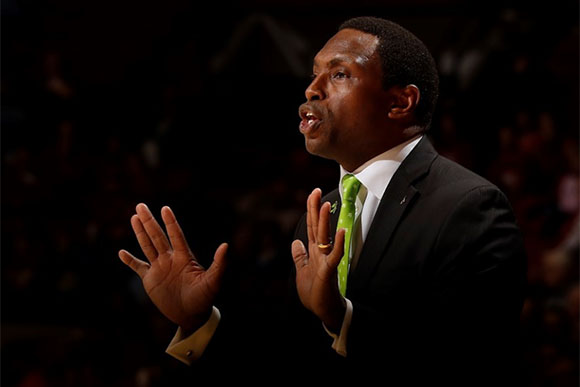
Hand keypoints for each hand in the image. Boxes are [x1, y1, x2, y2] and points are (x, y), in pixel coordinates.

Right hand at [119, 203, 227, 332]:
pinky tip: (121, 252)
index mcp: (184, 257)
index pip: (176, 235)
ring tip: (134, 217)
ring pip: (147, 246)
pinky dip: (129, 261)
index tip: (165, 208)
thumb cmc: (205, 297)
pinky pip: (138, 267)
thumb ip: (219, 264)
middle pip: (157, 236)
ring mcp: (159, 268)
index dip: (171, 222)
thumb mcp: (213, 281)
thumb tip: (225, 245)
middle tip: (141, 205)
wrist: (192, 315)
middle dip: (149, 221)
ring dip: (140, 233)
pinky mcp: (150, 280)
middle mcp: (170, 259)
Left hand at [292, 188, 345, 333]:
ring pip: (325, 237)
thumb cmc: (315, 292)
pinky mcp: (329, 271)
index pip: (311, 227)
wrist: (324, 310)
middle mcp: (320, 253)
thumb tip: (295, 242)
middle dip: (316, 209)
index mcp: (313, 252)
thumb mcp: (302, 271)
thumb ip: (299, 256)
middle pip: (317, 227)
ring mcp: (326, 260)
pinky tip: (341, 232)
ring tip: (326, 205)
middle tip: (316, 191)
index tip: (313, 194)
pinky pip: (335, 255)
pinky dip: (338, 244)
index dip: (311, 211)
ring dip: (325, 221)